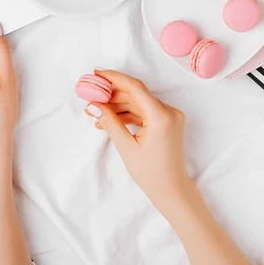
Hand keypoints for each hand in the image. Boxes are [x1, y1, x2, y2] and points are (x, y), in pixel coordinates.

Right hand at [85, 70, 193, 217]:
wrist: (173, 190)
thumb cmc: (151, 173)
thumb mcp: (126, 147)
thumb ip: (110, 122)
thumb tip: (93, 105)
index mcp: (161, 117)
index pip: (135, 88)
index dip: (114, 78)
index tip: (96, 74)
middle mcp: (169, 111)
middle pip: (136, 94)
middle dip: (112, 93)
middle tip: (91, 94)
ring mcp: (170, 116)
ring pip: (138, 102)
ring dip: (117, 104)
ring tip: (95, 111)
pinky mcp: (167, 121)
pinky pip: (144, 111)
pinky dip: (127, 114)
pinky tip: (108, 119)